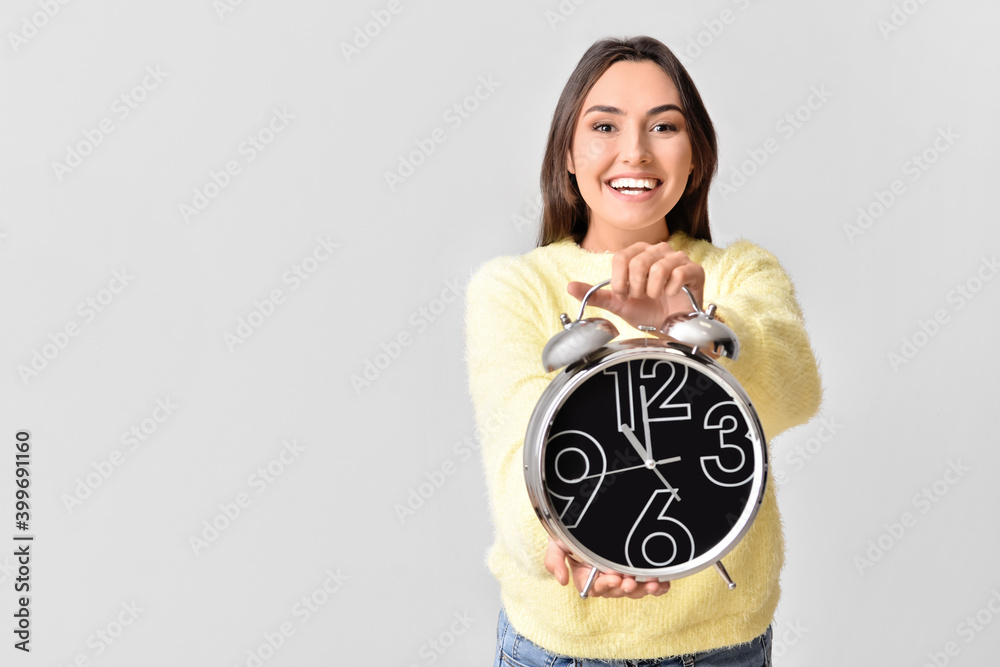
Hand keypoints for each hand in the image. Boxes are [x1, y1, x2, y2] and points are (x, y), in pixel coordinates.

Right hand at [545, 537, 670, 598]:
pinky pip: (647, 582)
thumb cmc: (570, 526)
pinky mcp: (638, 567)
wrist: (591, 504)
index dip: (604, 585)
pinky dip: (656, 587)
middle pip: (616, 591)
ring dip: (642, 589)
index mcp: (586, 574)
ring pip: (633, 589)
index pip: (594, 588)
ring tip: (651, 584)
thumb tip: (562, 581)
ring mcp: (622, 571)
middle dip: (624, 588)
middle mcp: (604, 575)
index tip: (613, 578)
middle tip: (630, 582)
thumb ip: (554, 559)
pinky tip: (662, 585)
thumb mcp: (557, 540)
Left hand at [568, 241, 704, 331]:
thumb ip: (595, 295)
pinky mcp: (695, 270)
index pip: (621, 257)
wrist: (671, 328)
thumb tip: (570, 287)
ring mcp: (678, 258)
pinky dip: (671, 289)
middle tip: (641, 297)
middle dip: (636, 287)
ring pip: (658, 267)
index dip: (619, 280)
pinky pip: (679, 273)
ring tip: (655, 297)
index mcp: (638, 253)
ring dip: (653, 290)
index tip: (623, 295)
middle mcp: (658, 250)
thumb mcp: (618, 304)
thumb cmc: (647, 312)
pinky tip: (671, 295)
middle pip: (638, 261)